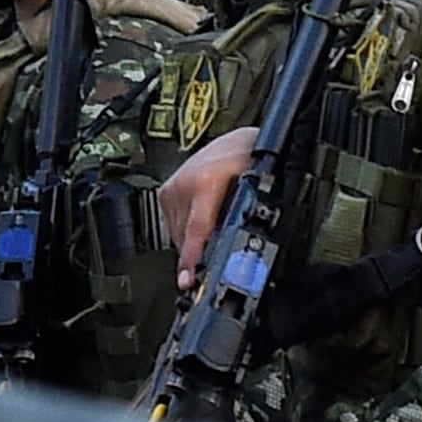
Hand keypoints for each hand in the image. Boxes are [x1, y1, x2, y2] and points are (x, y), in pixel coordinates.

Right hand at [160, 130, 256, 278]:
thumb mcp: (255, 189)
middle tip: (215, 269)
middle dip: (199, 257)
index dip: (192, 259)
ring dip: (193, 246)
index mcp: (205, 183)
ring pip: (178, 236)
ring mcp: (172, 189)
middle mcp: (183, 185)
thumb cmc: (249, 158)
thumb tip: (244, 252)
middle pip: (186, 239)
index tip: (187, 280)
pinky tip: (203, 228)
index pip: (197, 230)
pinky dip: (187, 233)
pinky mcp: (166, 192)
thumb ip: (246, 215)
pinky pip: (173, 225)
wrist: (235, 140)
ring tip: (212, 241)